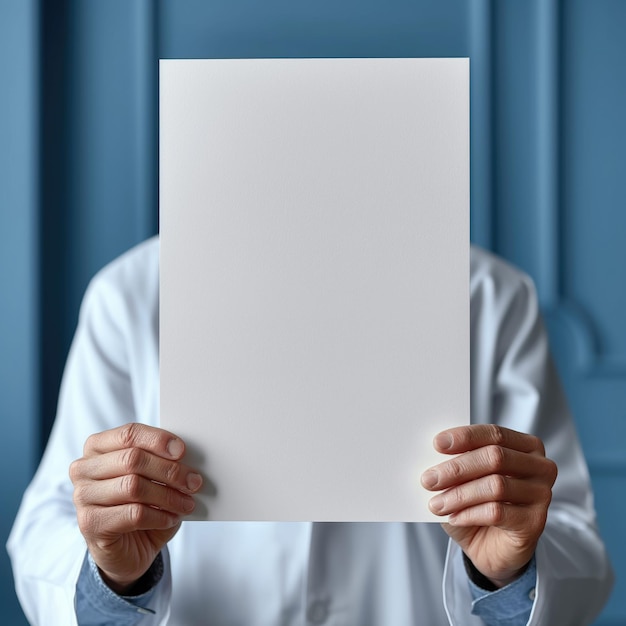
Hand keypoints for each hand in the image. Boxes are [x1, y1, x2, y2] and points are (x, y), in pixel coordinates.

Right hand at [69, 423, 202, 592]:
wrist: (126, 547)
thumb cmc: (140, 503)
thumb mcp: (152, 476)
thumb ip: (162, 460)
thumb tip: (184, 454)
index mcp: (97, 446)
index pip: (129, 434)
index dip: (157, 440)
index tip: (182, 451)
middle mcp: (84, 468)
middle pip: (133, 459)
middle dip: (169, 470)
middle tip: (193, 482)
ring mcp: (83, 496)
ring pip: (133, 486)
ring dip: (168, 496)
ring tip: (186, 503)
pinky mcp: (90, 523)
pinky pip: (133, 514)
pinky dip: (159, 516)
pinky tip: (171, 518)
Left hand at [421, 424, 556, 587]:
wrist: (492, 548)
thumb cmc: (478, 505)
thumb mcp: (465, 479)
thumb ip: (456, 463)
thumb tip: (433, 455)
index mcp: (526, 446)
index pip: (494, 434)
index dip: (465, 437)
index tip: (437, 443)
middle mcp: (540, 467)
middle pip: (495, 457)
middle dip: (457, 468)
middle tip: (428, 479)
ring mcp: (542, 494)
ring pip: (495, 486)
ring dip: (459, 495)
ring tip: (435, 504)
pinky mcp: (535, 522)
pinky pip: (497, 513)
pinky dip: (469, 514)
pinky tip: (453, 518)